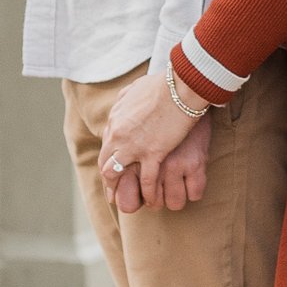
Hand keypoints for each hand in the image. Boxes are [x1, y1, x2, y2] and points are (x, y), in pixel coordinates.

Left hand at [100, 70, 210, 208]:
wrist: (180, 87)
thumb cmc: (162, 85)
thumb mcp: (134, 90)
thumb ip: (124, 101)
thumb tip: (120, 105)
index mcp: (115, 121)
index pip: (106, 148)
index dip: (109, 163)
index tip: (113, 173)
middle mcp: (119, 135)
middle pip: (107, 165)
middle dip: (110, 182)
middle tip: (114, 195)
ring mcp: (134, 146)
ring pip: (118, 175)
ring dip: (124, 190)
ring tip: (133, 202)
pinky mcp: (153, 154)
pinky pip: (146, 181)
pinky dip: (148, 193)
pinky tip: (152, 200)